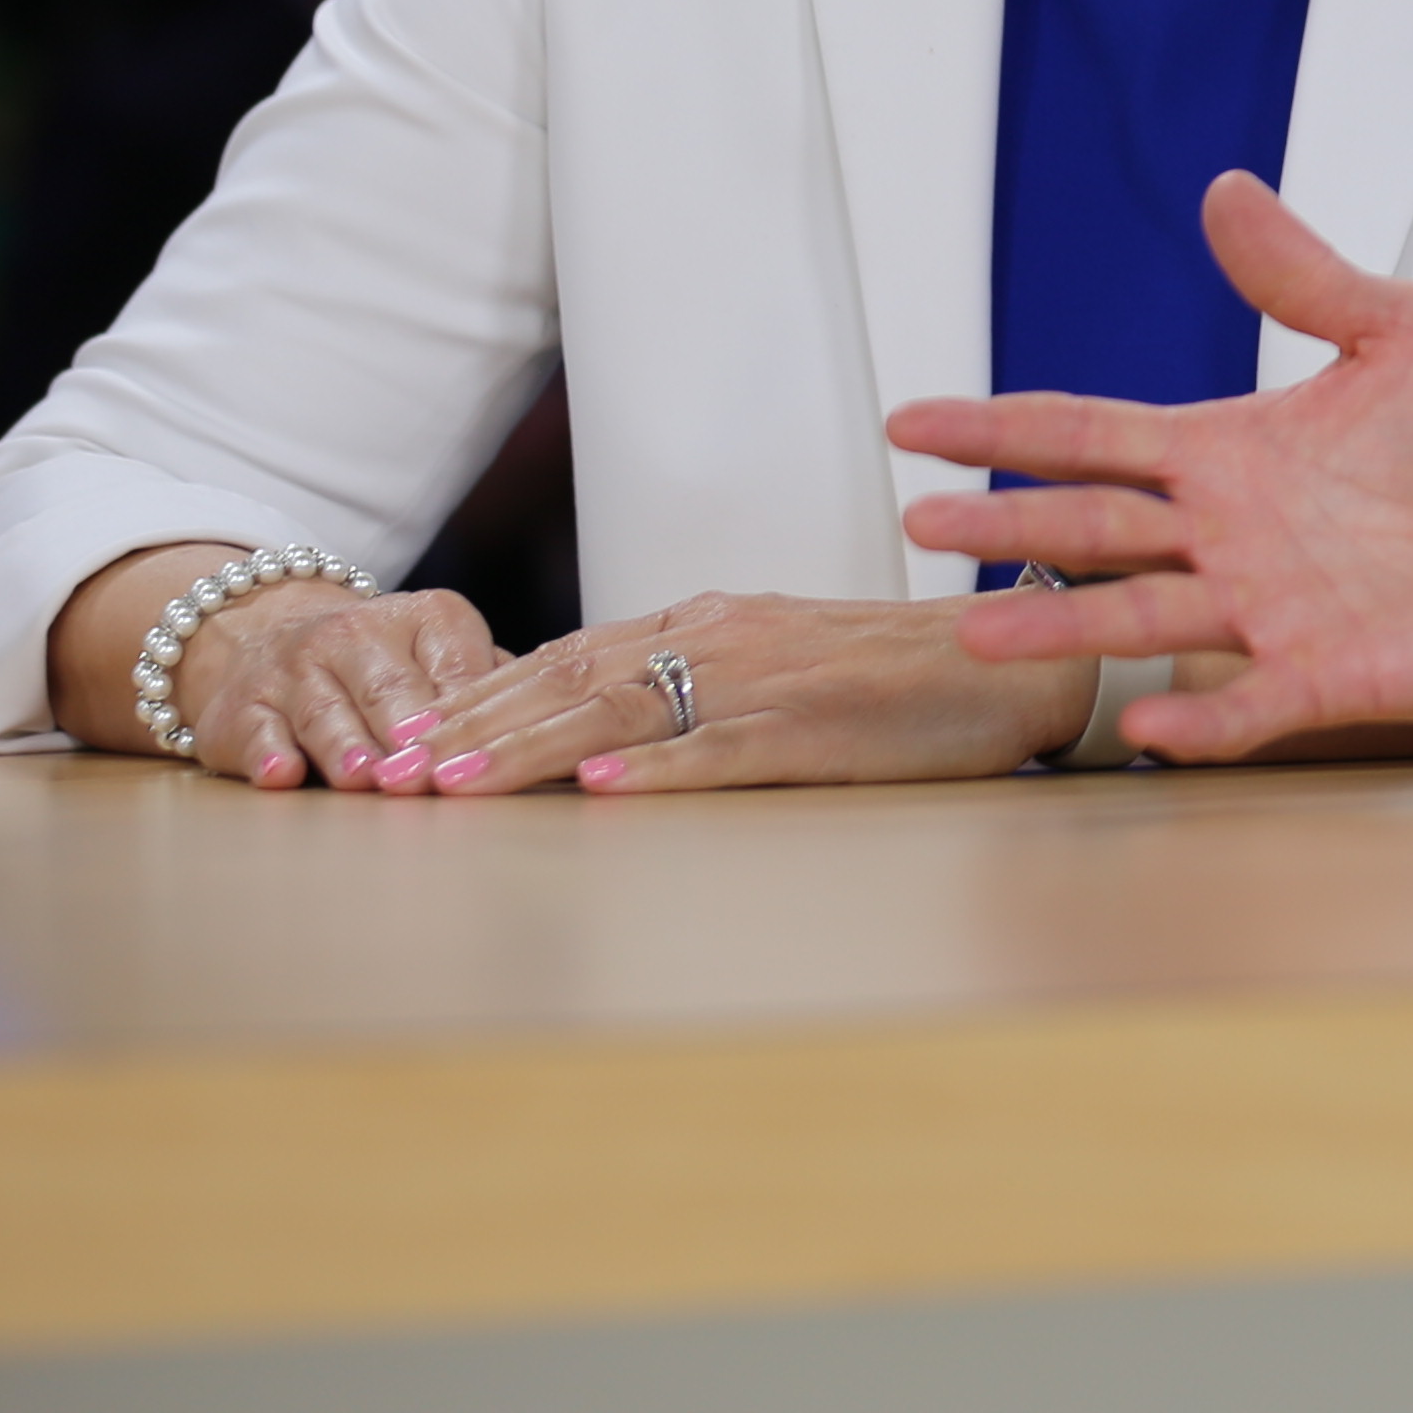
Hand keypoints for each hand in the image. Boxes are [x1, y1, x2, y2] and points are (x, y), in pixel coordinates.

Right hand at [49, 549, 499, 787]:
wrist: (268, 640)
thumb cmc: (388, 668)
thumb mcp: (444, 658)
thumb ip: (496, 687)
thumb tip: (564, 724)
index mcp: (430, 618)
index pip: (461, 671)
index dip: (478, 717)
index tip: (498, 754)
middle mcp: (358, 633)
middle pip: (395, 694)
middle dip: (414, 739)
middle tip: (434, 781)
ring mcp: (296, 667)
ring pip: (327, 712)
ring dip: (348, 747)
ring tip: (368, 781)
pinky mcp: (243, 706)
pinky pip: (258, 730)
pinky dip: (268, 753)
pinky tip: (281, 774)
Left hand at [377, 592, 1097, 795]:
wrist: (1020, 656)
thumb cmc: (903, 674)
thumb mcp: (782, 662)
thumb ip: (696, 682)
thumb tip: (597, 729)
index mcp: (712, 624)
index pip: (570, 656)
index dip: (481, 699)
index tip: (405, 742)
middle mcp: (726, 640)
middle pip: (574, 679)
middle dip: (474, 727)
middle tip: (392, 774)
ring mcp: (772, 681)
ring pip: (628, 710)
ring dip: (533, 749)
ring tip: (458, 785)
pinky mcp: (823, 727)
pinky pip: (728, 750)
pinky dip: (661, 768)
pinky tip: (604, 789)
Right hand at [887, 172, 1412, 762]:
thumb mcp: (1405, 333)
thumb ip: (1309, 277)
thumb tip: (1228, 191)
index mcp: (1233, 451)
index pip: (1092, 434)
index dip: (1002, 428)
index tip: (914, 422)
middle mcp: (1231, 533)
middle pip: (1093, 526)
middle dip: (1005, 524)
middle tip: (919, 524)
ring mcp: (1271, 609)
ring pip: (1143, 617)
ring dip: (1062, 626)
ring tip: (978, 633)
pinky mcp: (1327, 675)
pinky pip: (1249, 702)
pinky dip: (1199, 717)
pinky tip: (1147, 722)